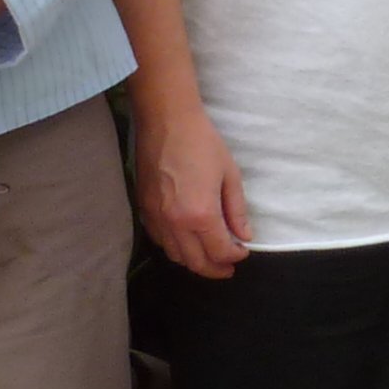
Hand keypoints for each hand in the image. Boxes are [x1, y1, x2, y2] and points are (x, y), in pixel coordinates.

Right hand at [129, 90, 252, 277]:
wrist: (166, 120)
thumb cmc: (202, 142)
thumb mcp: (229, 175)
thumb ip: (236, 210)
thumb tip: (244, 236)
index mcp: (200, 215)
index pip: (220, 251)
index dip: (235, 256)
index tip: (243, 251)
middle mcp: (175, 223)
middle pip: (196, 261)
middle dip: (215, 268)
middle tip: (228, 268)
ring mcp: (156, 218)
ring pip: (175, 255)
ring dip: (194, 261)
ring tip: (209, 256)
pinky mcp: (143, 209)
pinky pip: (159, 240)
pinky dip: (174, 247)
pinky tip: (186, 241)